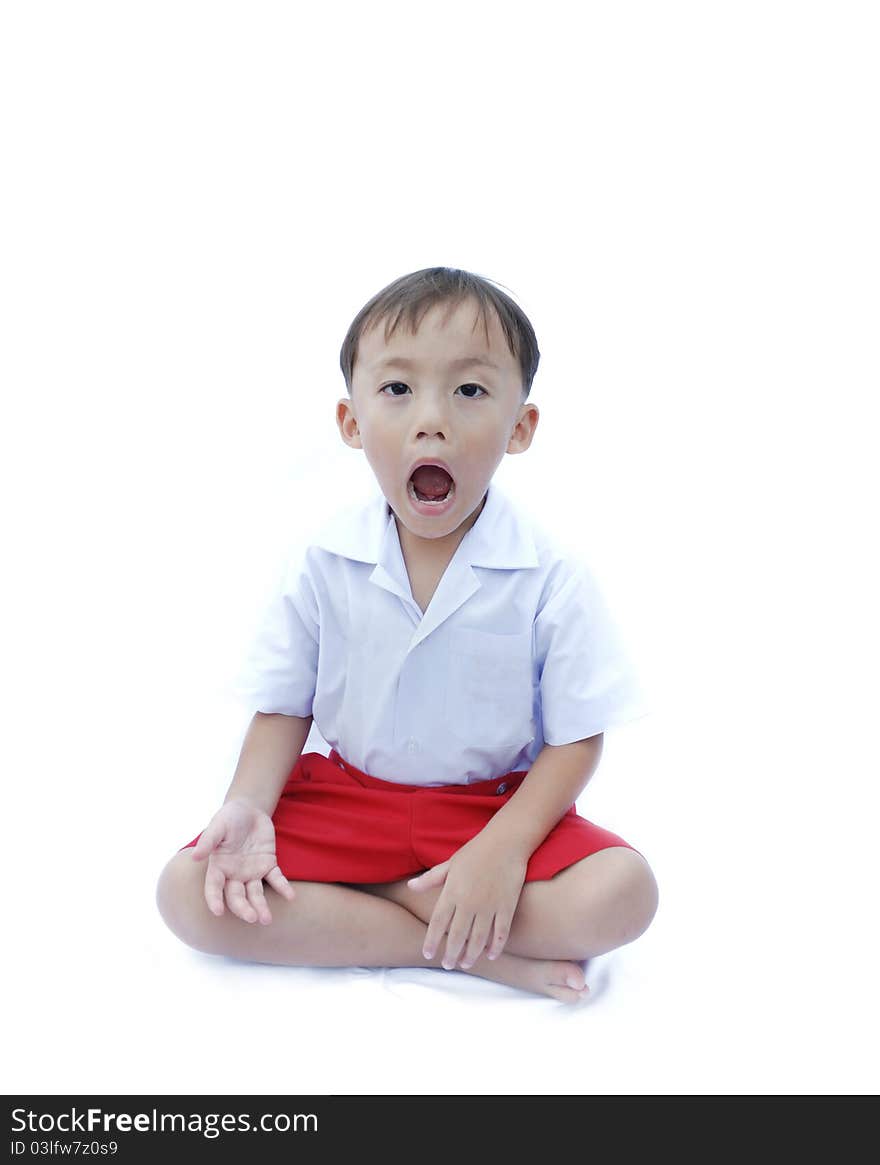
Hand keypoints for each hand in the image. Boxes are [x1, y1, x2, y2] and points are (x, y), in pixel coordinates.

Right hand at [190, 798, 294, 923]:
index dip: (214, 900)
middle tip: (252, 918)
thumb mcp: (217, 825)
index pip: (214, 887)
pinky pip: (276, 879)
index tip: (217, 912)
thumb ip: (208, 840)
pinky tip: (290, 896)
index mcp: (218, 867)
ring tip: (267, 919)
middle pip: (237, 896)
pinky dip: (283, 888)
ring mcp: (252, 872)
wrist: (249, 810)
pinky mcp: (268, 865)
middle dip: (243, 908)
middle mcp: (234, 875)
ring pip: (256, 893)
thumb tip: (195, 856)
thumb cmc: (228, 818)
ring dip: (261, 906)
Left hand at [408, 835, 527, 969]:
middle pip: (457, 935)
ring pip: (478, 939)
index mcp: (453, 891)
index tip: (427, 954)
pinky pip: (501, 933)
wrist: (506, 842)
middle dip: (450, 954)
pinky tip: (490, 955)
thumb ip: (431, 879)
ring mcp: (489, 906)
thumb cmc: (476, 851)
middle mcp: (469, 902)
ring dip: (471, 955)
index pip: (438, 922)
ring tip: (465, 964)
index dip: (431, 940)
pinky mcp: (507, 906)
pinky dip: (495, 946)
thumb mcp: (450, 863)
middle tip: (447, 965)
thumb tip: (410, 886)